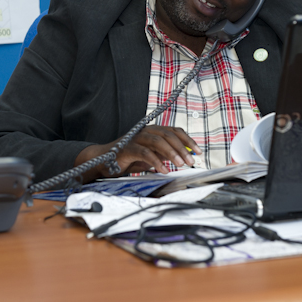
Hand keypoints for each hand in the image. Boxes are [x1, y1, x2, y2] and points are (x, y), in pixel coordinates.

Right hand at [75, 126, 201, 179]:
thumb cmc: (129, 158)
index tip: (198, 151)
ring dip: (172, 153)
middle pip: (168, 134)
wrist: (103, 160)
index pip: (174, 131)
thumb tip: (183, 158)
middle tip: (191, 161)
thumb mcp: (151, 156)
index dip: (188, 140)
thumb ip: (164, 155)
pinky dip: (156, 162)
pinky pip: (145, 153)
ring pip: (158, 141)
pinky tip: (163, 170)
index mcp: (153, 130)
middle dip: (182, 148)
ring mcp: (136, 138)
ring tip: (181, 164)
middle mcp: (145, 130)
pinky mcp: (128, 148)